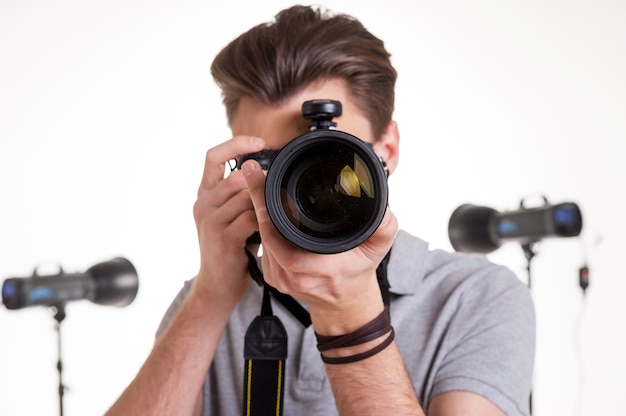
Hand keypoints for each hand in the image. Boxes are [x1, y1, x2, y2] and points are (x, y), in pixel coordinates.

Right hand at [192, 136, 265, 302]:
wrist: (217, 286)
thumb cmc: (231, 249)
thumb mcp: (232, 217)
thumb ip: (242, 196)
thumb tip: (268, 175)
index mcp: (205, 195)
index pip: (213, 157)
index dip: (236, 144)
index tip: (259, 142)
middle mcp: (203, 204)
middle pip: (237, 177)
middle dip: (262, 184)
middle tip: (280, 194)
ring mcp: (211, 220)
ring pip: (246, 196)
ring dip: (266, 203)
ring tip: (277, 214)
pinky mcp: (223, 237)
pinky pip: (251, 218)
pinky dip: (266, 220)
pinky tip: (273, 227)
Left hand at [241, 159, 397, 332]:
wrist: (345, 300)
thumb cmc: (360, 269)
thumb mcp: (379, 247)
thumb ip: (383, 226)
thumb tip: (382, 208)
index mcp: (326, 272)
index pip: (290, 253)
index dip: (273, 227)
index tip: (264, 195)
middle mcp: (301, 279)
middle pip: (270, 243)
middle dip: (259, 206)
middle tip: (252, 175)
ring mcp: (285, 282)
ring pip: (263, 245)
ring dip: (256, 214)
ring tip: (254, 185)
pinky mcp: (274, 280)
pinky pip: (263, 251)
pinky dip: (259, 228)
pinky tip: (259, 207)